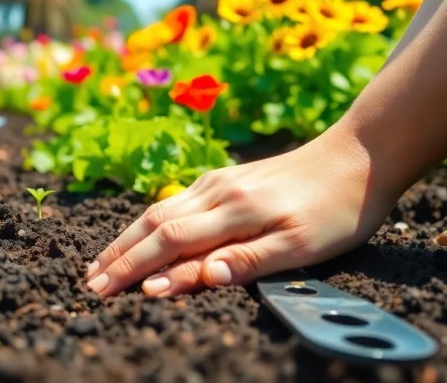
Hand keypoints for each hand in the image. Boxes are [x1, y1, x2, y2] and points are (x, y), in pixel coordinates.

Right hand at [85, 126, 401, 296]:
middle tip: (88, 282)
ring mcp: (218, 181)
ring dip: (127, 238)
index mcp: (233, 212)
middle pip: (153, 225)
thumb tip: (194, 277)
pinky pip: (174, 200)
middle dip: (118, 256)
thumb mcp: (302, 246)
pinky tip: (142, 232)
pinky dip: (148, 221)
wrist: (358, 155)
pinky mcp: (224, 177)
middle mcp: (216, 192)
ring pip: (159, 209)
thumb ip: (246, 262)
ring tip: (103, 261)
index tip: (102, 292)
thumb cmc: (336, 209)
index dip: (132, 269)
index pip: (168, 244)